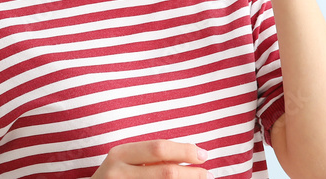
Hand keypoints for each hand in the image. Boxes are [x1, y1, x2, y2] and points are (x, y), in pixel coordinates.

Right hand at [91, 140, 209, 177]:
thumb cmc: (117, 176)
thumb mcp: (127, 161)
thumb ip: (152, 157)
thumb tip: (194, 155)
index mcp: (120, 154)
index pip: (159, 148)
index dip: (185, 151)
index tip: (204, 155)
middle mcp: (118, 173)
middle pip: (165, 172)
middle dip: (192, 174)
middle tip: (208, 174)